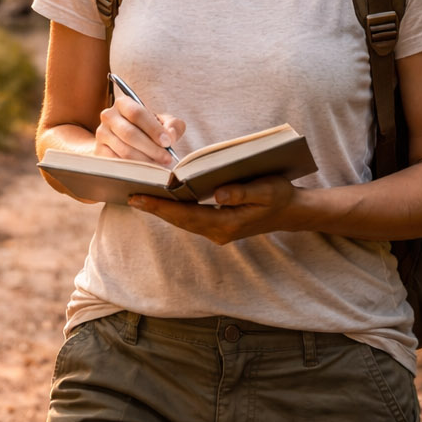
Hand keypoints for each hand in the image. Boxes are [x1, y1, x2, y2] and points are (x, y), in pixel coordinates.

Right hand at [95, 95, 184, 166]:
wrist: (122, 138)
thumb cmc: (146, 128)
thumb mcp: (162, 122)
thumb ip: (172, 125)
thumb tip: (171, 135)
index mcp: (123, 103)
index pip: (137, 114)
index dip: (153, 129)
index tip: (167, 142)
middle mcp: (109, 116)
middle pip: (130, 134)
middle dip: (152, 148)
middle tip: (167, 158)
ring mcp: (101, 134)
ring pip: (124, 151)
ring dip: (145, 160)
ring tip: (159, 165)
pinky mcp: (99, 151)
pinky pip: (117, 163)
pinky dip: (133, 168)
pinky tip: (145, 169)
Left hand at [127, 175, 300, 242]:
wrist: (292, 213)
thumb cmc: (280, 196)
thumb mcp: (266, 189)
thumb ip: (242, 191)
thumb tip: (218, 193)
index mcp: (226, 224)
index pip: (185, 216)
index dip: (160, 207)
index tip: (138, 198)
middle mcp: (218, 232)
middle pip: (179, 220)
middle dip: (154, 208)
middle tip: (129, 194)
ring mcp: (218, 231)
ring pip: (183, 221)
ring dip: (163, 209)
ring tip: (140, 195)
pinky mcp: (219, 225)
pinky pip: (191, 218)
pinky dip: (176, 209)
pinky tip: (164, 198)